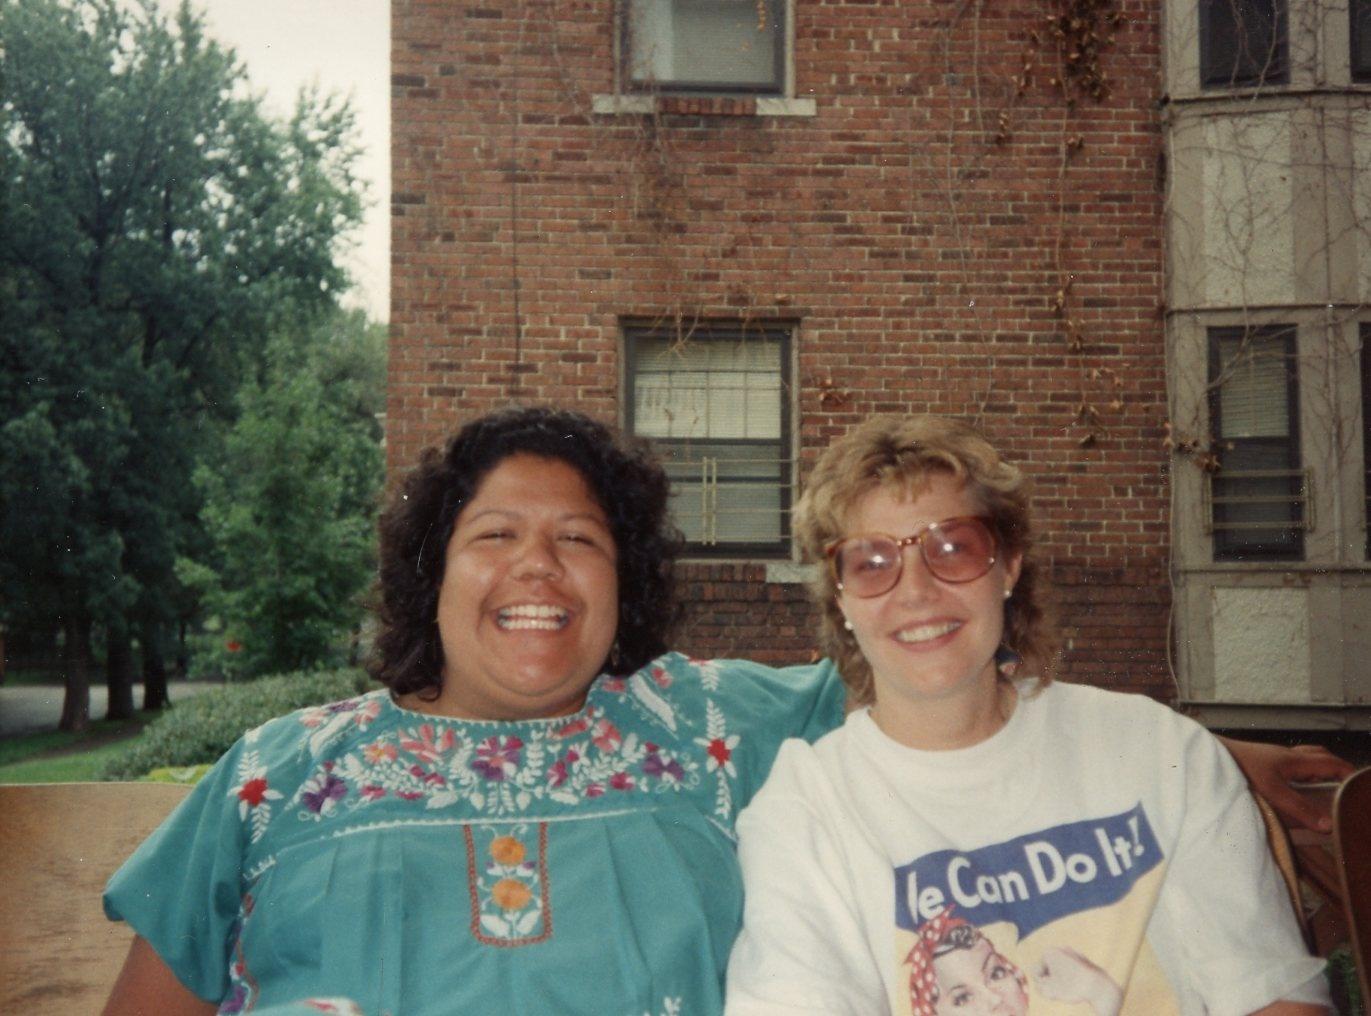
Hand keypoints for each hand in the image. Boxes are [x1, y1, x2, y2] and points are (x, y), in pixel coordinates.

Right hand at [1033, 946, 1122, 1015]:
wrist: (1099, 987)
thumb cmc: (1071, 988)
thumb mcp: (1048, 990)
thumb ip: (1038, 985)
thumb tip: (1043, 980)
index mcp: (1049, 952)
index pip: (1036, 972)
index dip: (1043, 984)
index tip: (1055, 987)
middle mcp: (1061, 949)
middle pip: (1049, 970)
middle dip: (1052, 980)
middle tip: (1063, 989)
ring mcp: (1074, 954)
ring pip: (1061, 972)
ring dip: (1062, 981)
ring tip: (1072, 988)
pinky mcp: (1085, 962)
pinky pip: (1073, 973)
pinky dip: (1074, 980)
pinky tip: (1081, 987)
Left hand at [1219, 738, 1354, 832]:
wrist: (1205, 754)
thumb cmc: (1237, 767)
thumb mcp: (1272, 791)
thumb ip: (1299, 809)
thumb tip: (1329, 825)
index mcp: (1294, 760)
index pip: (1331, 763)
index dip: (1348, 773)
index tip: (1362, 786)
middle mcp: (1285, 755)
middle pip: (1319, 756)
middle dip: (1336, 769)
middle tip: (1346, 787)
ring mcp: (1270, 757)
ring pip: (1302, 759)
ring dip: (1315, 770)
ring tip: (1323, 790)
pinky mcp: (1258, 762)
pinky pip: (1286, 764)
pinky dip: (1297, 773)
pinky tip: (1291, 789)